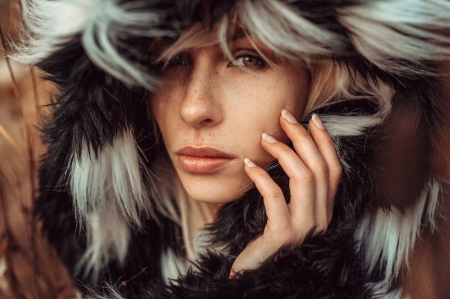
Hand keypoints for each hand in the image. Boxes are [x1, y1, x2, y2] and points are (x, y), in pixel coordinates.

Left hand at [230, 110, 341, 275]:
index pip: (333, 170)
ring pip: (304, 178)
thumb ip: (294, 190)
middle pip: (319, 168)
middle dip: (303, 137)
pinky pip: (275, 196)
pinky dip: (261, 176)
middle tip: (284, 117)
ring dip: (284, 151)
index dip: (325, 142)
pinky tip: (248, 164)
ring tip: (265, 137)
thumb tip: (288, 151)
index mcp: (324, 211)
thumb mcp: (287, 212)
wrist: (258, 276)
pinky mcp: (283, 235)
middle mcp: (321, 219)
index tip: (313, 118)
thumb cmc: (269, 241)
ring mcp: (305, 228)